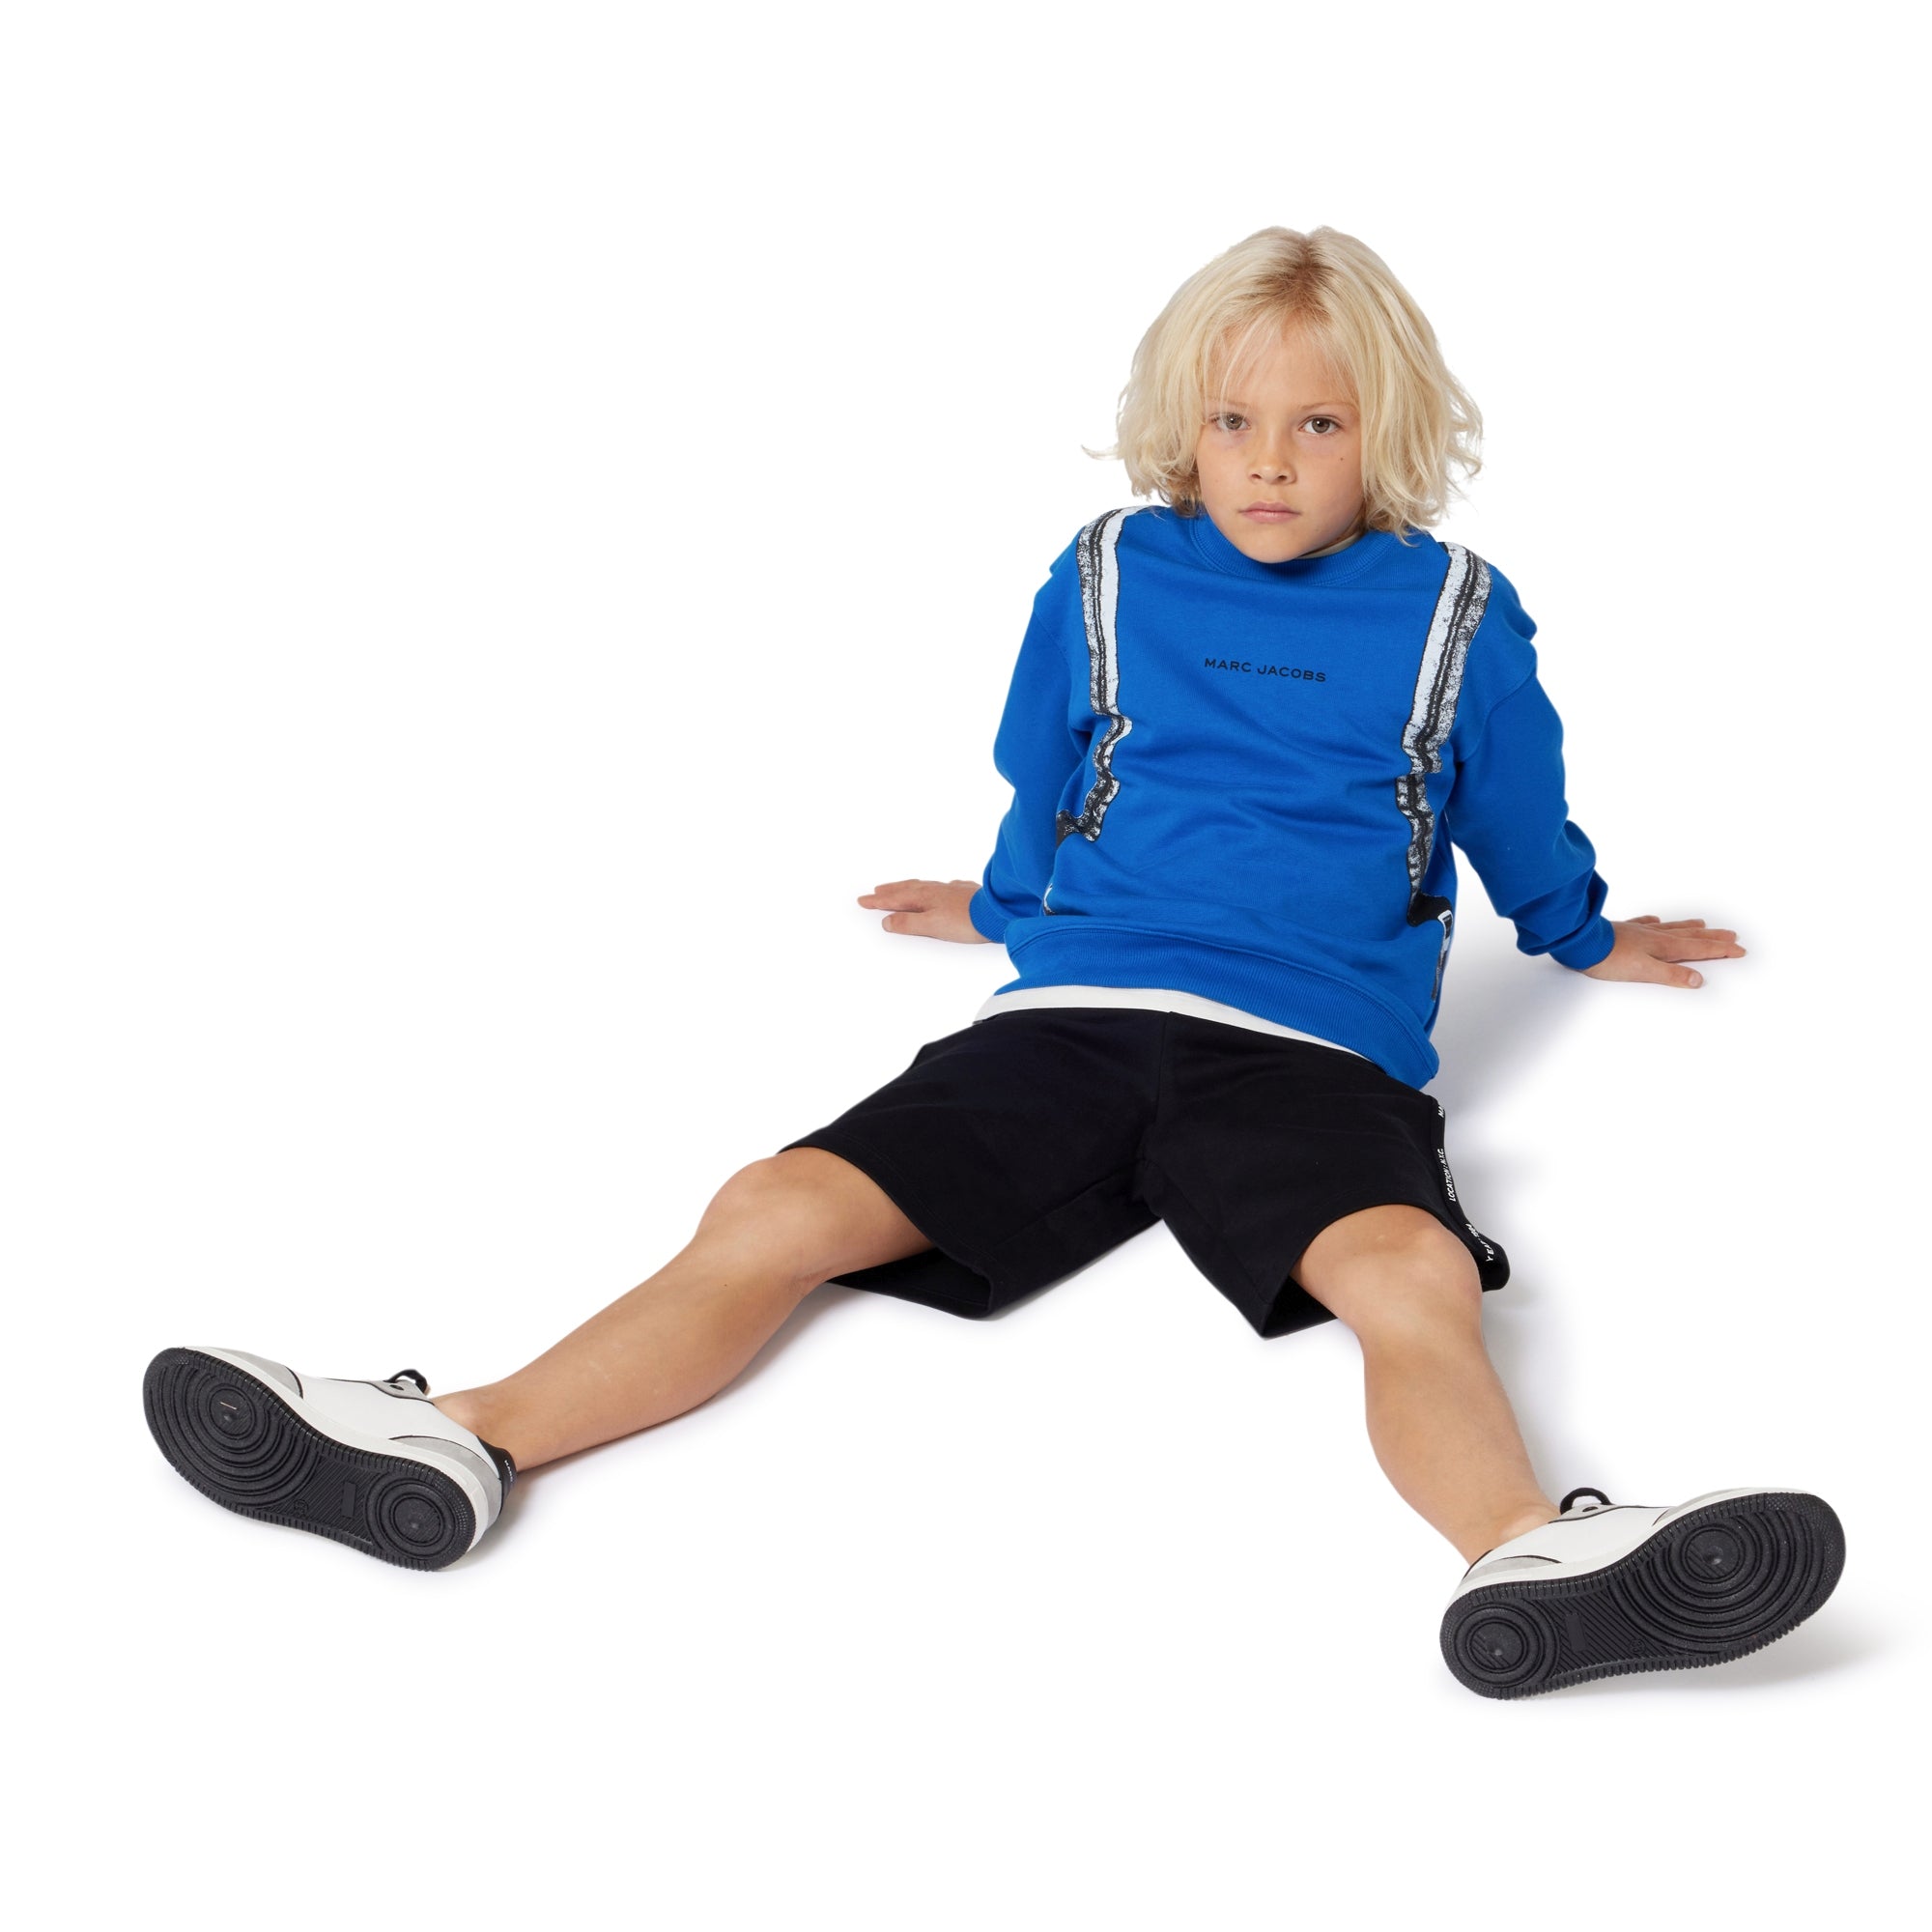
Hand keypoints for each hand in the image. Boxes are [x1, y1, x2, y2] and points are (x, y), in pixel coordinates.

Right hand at [857, 878, 989, 944]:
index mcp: (924, 898)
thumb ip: (908, 924)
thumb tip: (888, 921)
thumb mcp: (931, 926)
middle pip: (907, 889)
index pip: (895, 899)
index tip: (864, 900)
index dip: (878, 901)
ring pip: (923, 886)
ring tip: (899, 888)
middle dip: (889, 891)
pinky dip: (932, 888)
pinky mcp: (965, 894)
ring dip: (908, 888)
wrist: (998, 913)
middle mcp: (936, 890)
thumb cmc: (967, 921)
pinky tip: (937, 889)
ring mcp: (951, 891)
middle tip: (876, 891)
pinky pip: (941, 888)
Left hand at [1579, 914, 1745, 989]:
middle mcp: (1655, 936)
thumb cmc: (1608, 958)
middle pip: (1690, 936)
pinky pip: (1644, 923)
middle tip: (1732, 936)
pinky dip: (1654, 921)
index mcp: (1663, 946)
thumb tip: (1698, 979)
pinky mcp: (1622, 930)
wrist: (1579, 941)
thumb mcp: (1644, 971)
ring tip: (1704, 924)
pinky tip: (1655, 919)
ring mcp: (1639, 931)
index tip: (1740, 950)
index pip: (1699, 948)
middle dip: (1713, 937)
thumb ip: (1671, 975)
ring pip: (1671, 928)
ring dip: (1690, 927)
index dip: (1721, 950)